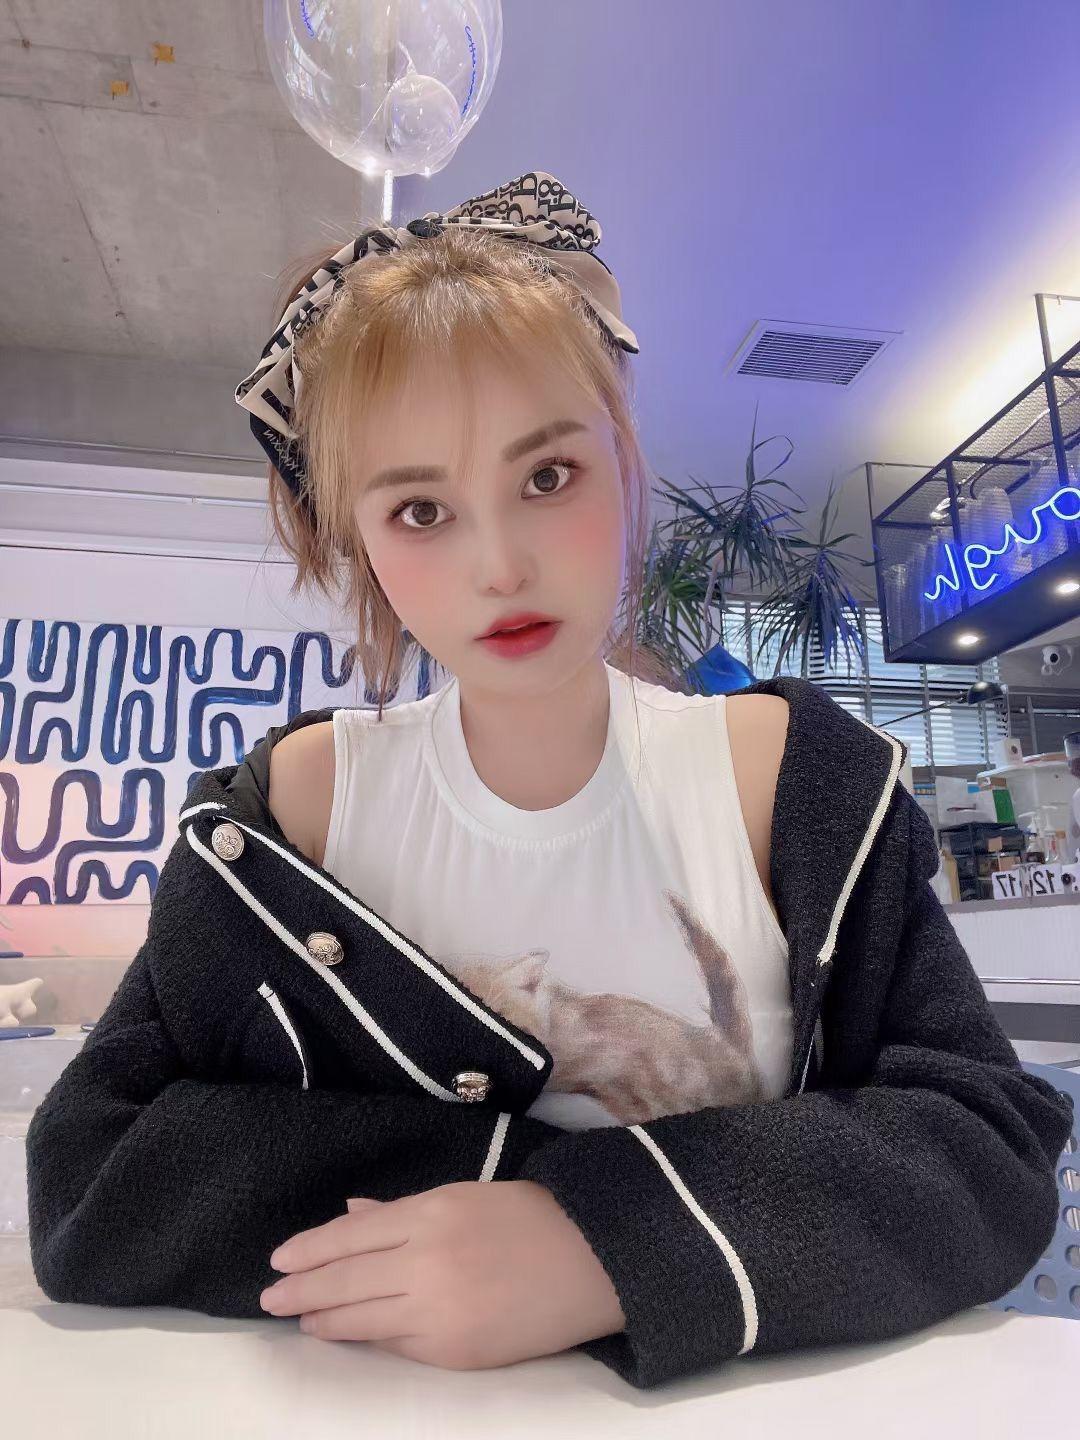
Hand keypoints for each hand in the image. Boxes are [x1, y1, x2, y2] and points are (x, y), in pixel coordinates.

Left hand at [260, 1179, 625, 1370]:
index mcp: (433, 1212)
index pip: (352, 1234)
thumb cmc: (528, 1218)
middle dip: (303, 1288)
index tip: (279, 1258)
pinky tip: (345, 1333)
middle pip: (347, 1278)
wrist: (592, 1260)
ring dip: (324, 1318)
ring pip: (363, 1318)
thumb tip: (350, 1214)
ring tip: (299, 1317)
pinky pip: (398, 1345)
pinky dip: (366, 1337)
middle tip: (269, 1296)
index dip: (311, 1249)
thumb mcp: (463, 1197)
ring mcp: (440, 1311)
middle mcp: (429, 1261)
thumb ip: (402, 1212)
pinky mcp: (455, 1351)